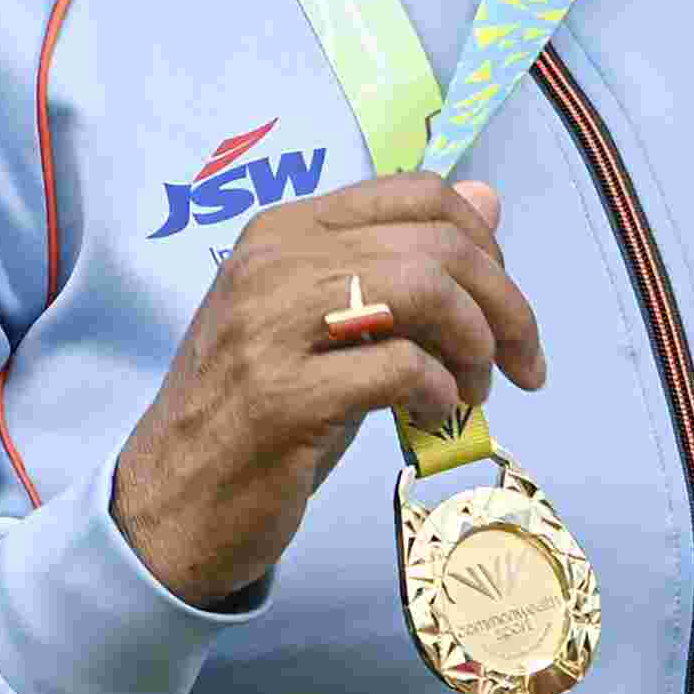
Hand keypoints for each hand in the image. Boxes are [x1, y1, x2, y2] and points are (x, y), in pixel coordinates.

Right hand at [109, 174, 547, 609]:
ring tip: (472, 391)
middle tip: (518, 364)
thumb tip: (486, 198)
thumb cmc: (264, 408)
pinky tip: (430, 415)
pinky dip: (440, 392)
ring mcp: (269, 326)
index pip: (417, 194)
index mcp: (286, 231)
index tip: (504, 302)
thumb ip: (402, 261)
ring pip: (424, 290)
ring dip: (475, 346)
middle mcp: (273, 263)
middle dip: (506, 306)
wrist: (174, 500)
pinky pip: (400, 367)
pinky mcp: (280, 396)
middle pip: (438, 246)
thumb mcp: (336, 322)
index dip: (486, 244)